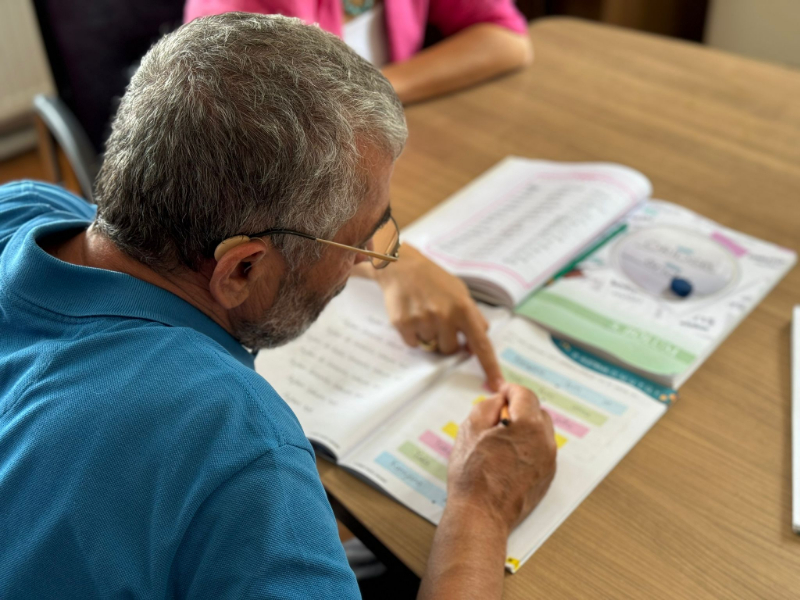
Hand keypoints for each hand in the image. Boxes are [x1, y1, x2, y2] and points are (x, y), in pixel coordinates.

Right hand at [372, 244, 503, 390]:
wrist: (402, 266)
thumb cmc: (434, 280)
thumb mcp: (460, 293)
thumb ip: (473, 318)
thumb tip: (477, 344)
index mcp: (463, 308)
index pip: (481, 344)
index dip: (490, 366)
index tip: (498, 385)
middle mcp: (445, 316)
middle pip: (451, 350)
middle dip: (446, 340)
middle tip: (438, 320)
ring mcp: (423, 320)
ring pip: (431, 347)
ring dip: (429, 335)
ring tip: (423, 313)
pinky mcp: (403, 324)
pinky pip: (413, 344)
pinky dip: (413, 335)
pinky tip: (412, 315)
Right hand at [447, 384, 556, 533]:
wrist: (482, 515)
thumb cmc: (472, 474)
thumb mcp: (470, 429)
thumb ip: (488, 406)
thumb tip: (500, 401)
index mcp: (528, 426)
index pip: (525, 395)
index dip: (511, 390)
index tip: (501, 393)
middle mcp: (545, 442)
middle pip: (537, 412)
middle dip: (520, 409)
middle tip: (498, 416)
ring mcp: (549, 462)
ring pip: (541, 433)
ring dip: (525, 429)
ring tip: (501, 439)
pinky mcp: (547, 478)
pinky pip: (542, 452)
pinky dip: (529, 447)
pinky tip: (507, 457)